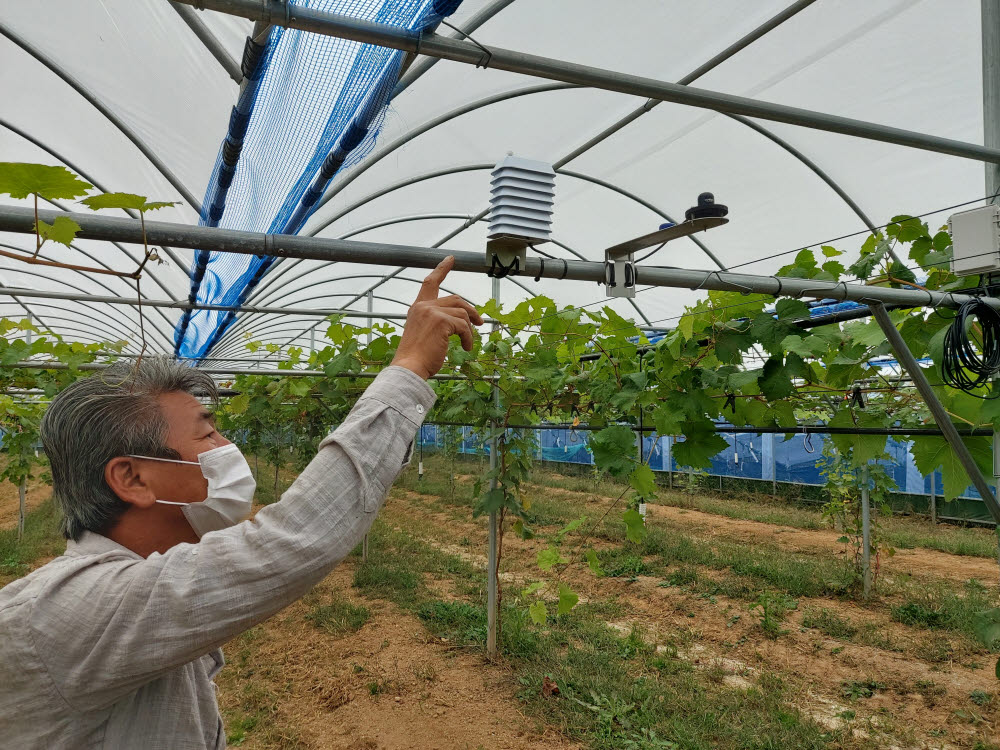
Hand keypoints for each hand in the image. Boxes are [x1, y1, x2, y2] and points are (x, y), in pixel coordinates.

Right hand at [390, 256, 483, 379]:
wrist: (409, 368)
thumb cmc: (416, 357)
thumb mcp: (424, 334)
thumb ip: (437, 322)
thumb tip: (461, 320)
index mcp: (417, 308)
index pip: (430, 282)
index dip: (442, 269)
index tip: (451, 259)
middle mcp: (423, 306)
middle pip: (456, 299)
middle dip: (470, 310)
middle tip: (480, 322)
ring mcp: (432, 312)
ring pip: (462, 313)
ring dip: (469, 330)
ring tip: (467, 344)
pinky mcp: (441, 321)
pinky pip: (464, 326)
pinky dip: (468, 338)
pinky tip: (466, 348)